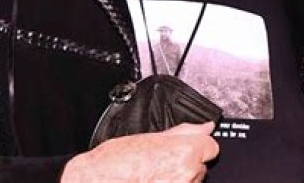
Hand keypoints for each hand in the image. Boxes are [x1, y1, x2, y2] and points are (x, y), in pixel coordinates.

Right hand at [61, 122, 218, 181]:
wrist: (93, 182)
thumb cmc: (115, 162)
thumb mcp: (151, 137)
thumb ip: (184, 132)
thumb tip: (206, 126)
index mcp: (186, 152)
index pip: (211, 147)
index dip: (197, 147)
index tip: (186, 150)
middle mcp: (188, 174)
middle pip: (200, 167)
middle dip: (185, 166)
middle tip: (161, 165)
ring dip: (178, 181)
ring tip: (153, 177)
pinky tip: (152, 182)